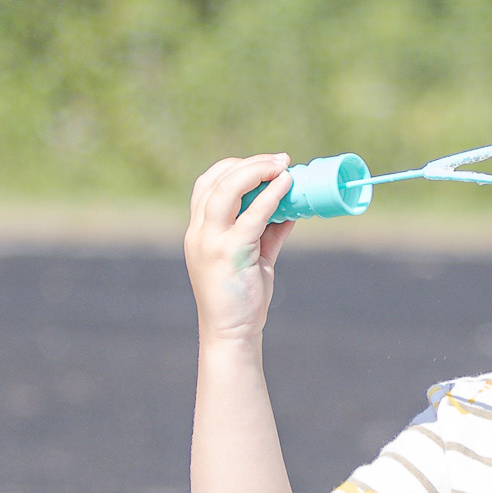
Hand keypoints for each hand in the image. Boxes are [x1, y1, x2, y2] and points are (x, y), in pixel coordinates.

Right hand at [184, 154, 296, 346]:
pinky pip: (251, 216)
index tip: (265, 163)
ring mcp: (210, 242)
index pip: (208, 184)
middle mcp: (199, 232)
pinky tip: (286, 186)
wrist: (231, 333)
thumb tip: (293, 206)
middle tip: (281, 159)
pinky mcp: (229, 253)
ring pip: (227, 190)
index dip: (235, 167)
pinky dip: (270, 196)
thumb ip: (269, 229)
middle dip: (250, 163)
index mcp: (199, 230)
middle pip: (216, 180)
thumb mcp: (255, 255)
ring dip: (257, 171)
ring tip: (283, 166)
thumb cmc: (242, 295)